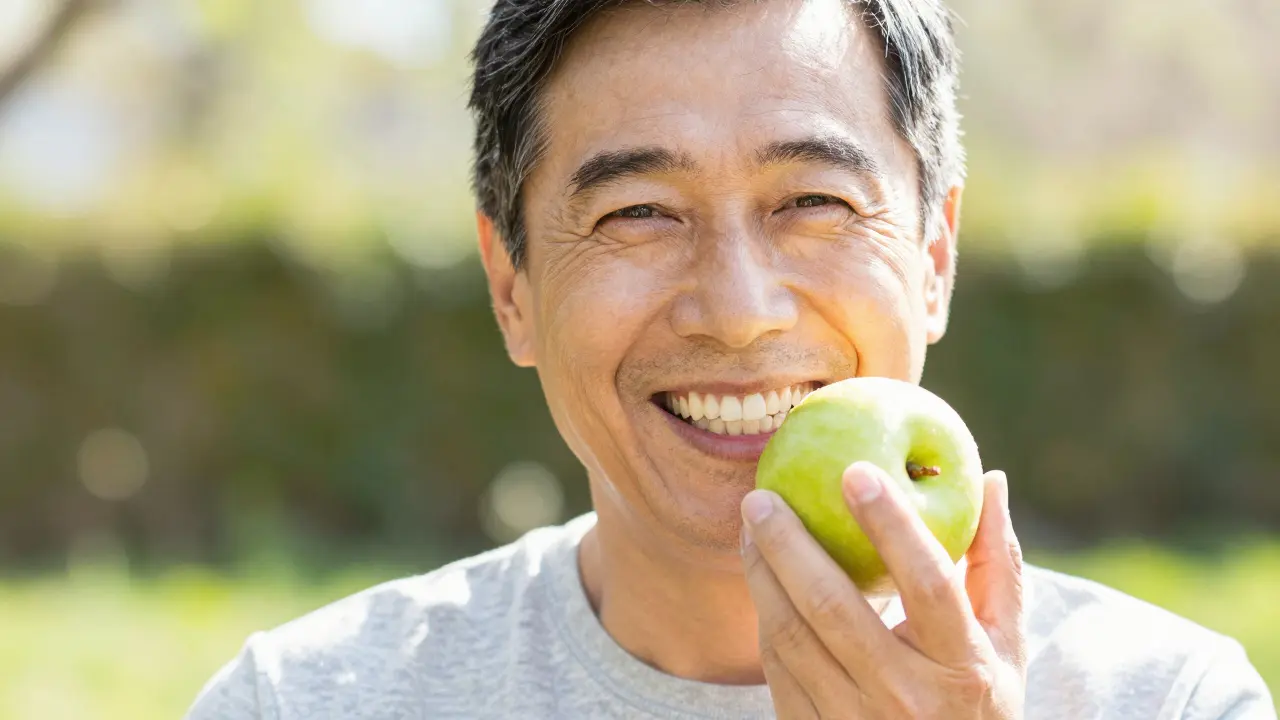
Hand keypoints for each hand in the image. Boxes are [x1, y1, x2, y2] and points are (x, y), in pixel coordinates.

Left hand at [740, 462, 1025, 718]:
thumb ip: (996, 563)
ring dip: (761, 573)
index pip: (930, 583)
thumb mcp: (1004, 643)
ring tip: (750, 525)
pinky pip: (777, 666)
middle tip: (760, 496)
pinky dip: (764, 613)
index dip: (893, 524)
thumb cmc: (977, 699)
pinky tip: (759, 574)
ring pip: (790, 635)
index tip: (855, 471)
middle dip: (789, 543)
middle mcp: (906, 698)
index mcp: (963, 667)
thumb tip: (990, 479)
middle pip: (833, 606)